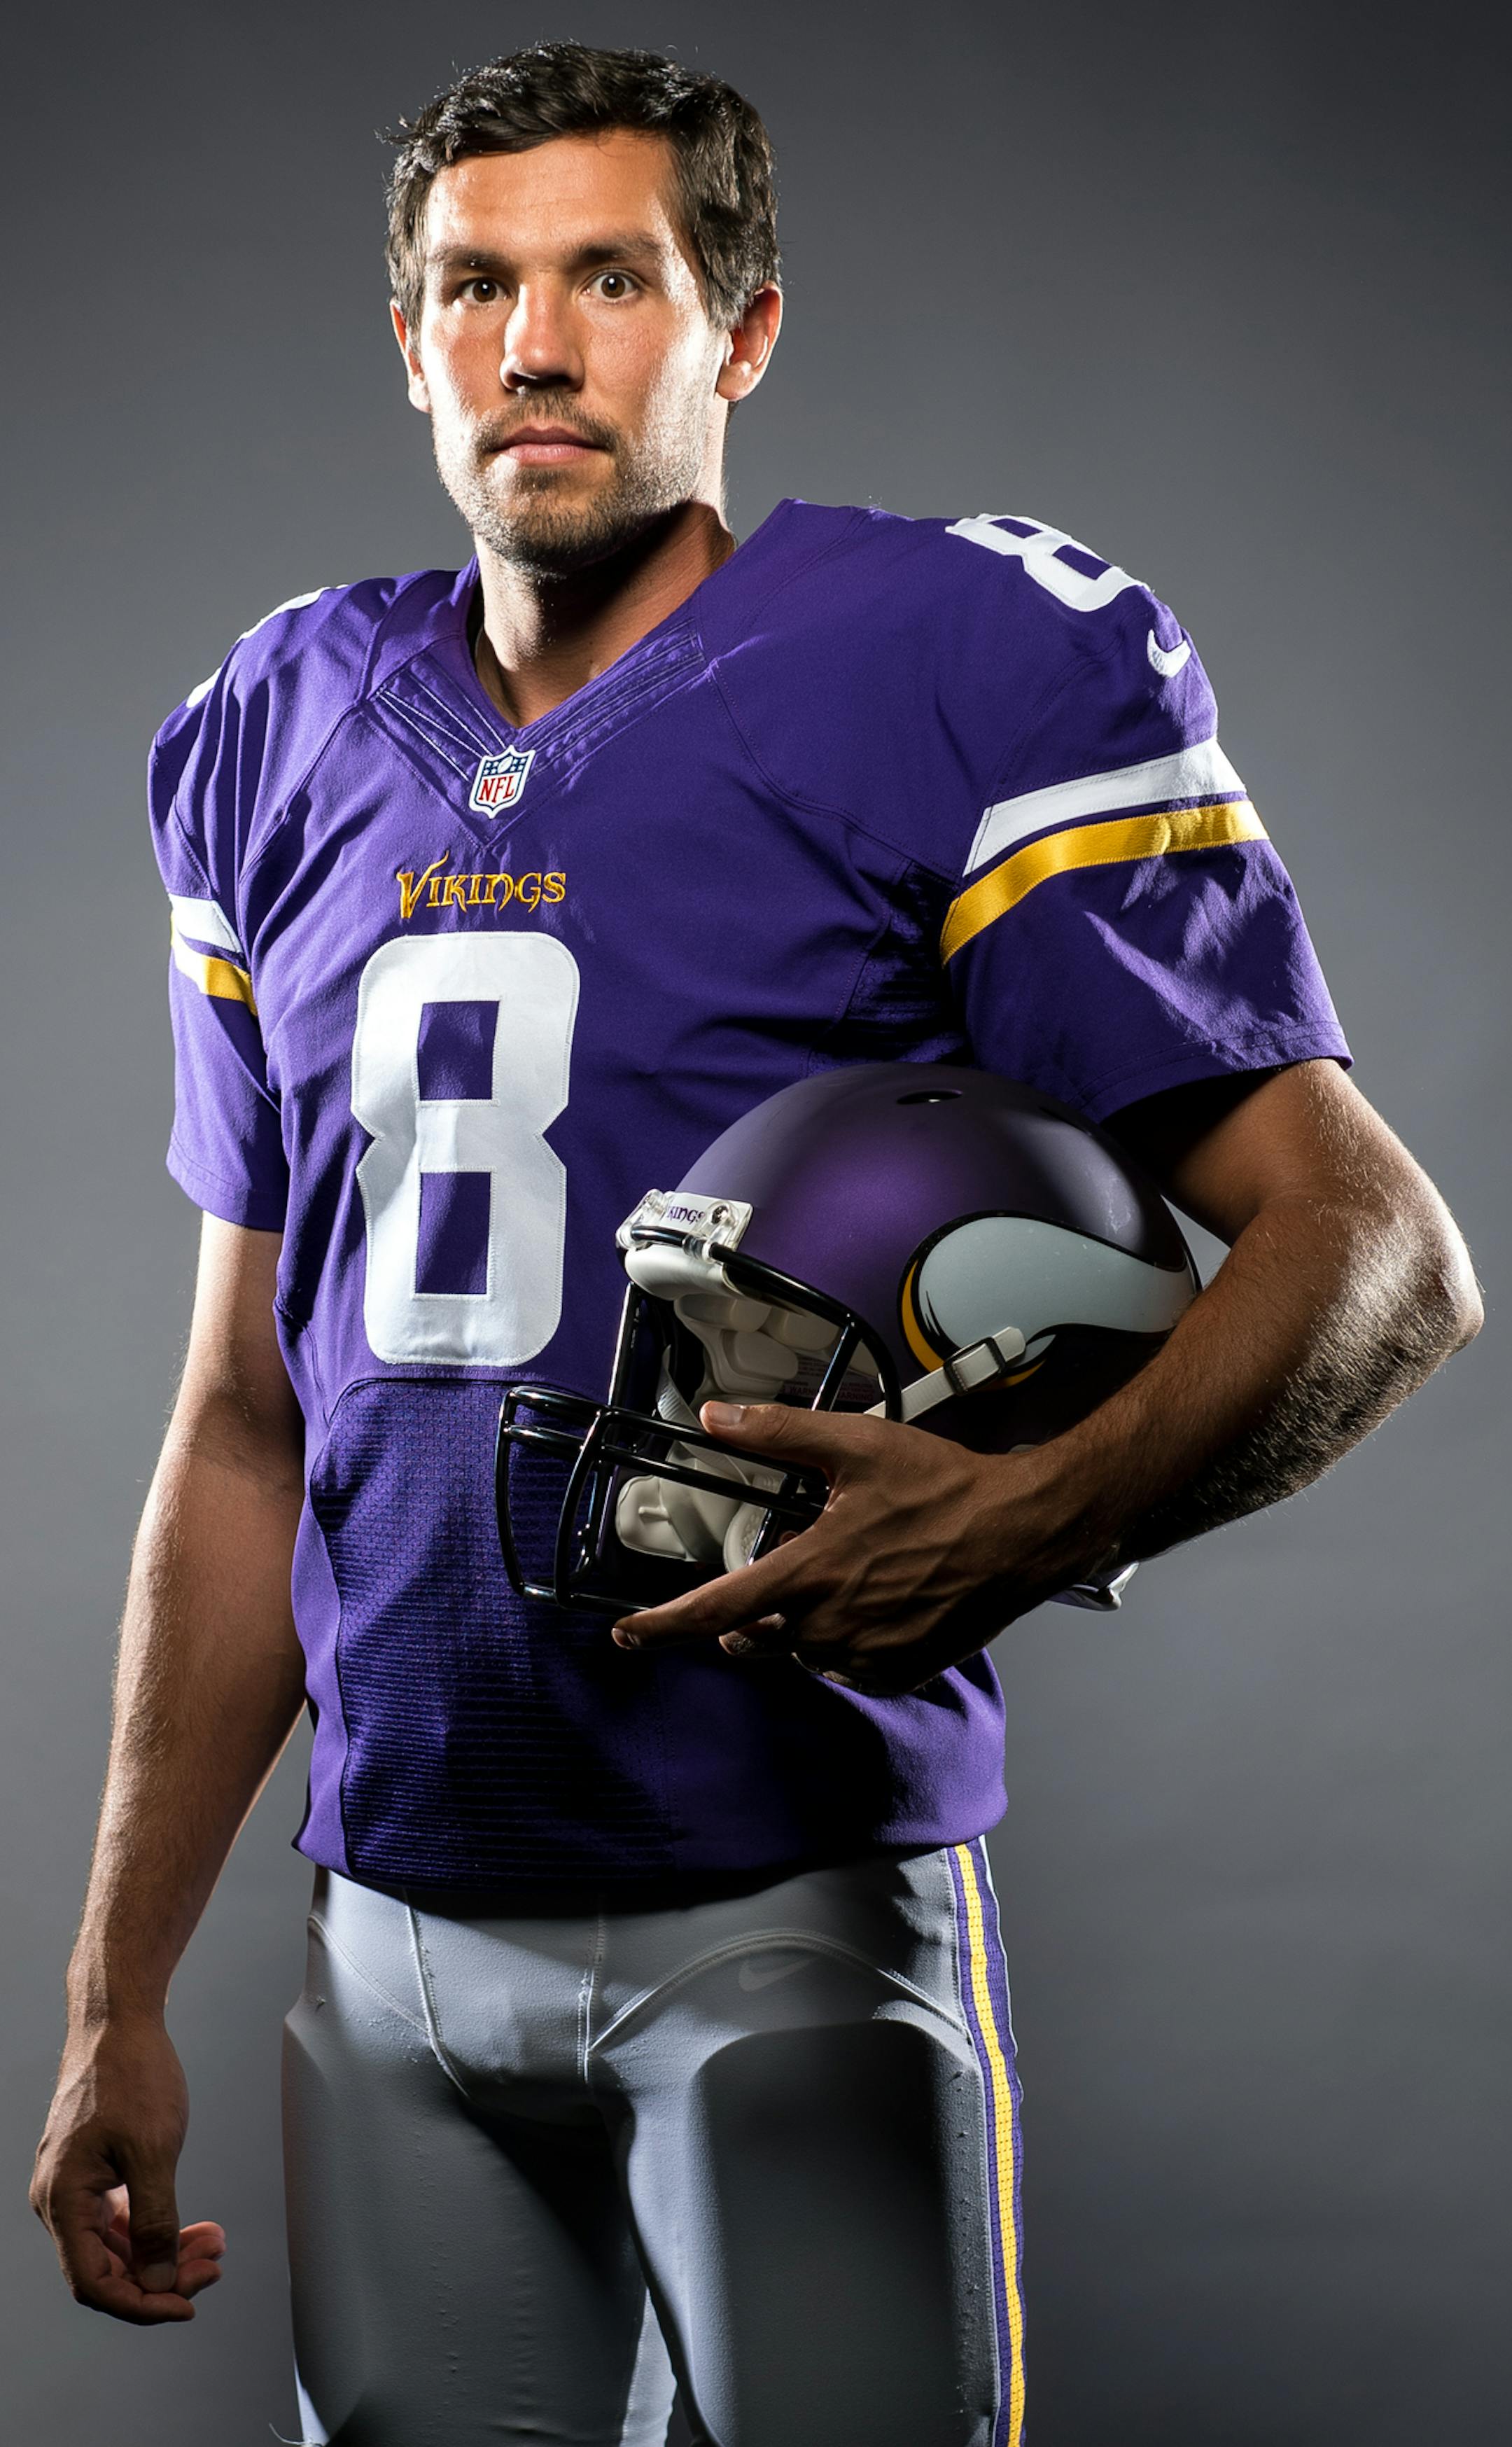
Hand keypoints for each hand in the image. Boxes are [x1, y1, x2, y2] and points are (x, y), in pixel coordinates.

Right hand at [31, 2015, 224, 2322]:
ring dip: (165, 2251)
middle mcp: (60, 2200)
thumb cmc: (131, 2075)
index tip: (188, 2303)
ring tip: (213, 2247)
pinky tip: (193, 2228)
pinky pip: (120, 2217)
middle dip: (162, 2275)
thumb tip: (157, 2279)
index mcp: (63, 2201)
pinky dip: (157, 2225)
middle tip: (213, 2267)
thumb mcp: (153, 2151)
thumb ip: (155, 2220)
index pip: (95, 2282)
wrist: (118, 2020)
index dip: (142, 2303)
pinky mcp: (93, 2170)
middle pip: (108, 2268)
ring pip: (118, 2244)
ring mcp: (75, 2185)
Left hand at [613, 1401, 1107, 1694]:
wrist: (1024, 1532)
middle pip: (757, 1636)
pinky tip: (876, 1600)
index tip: (626, 1635)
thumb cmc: (947, 1487)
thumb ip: (778, 1433)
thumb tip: (716, 1417)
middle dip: (752, 1614)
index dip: (663, 1626)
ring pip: (803, 1652)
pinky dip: (846, 1641)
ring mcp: (868, 1655)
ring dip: (803, 1624)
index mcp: (812, 1572)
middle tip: (782, 1572)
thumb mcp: (858, 1445)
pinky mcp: (901, 1670)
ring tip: (846, 1575)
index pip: (717, 1609)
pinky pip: (848, 1667)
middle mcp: (832, 1625)